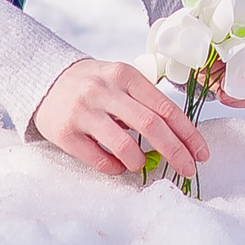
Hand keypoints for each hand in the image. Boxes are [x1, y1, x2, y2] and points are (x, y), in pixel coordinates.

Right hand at [34, 57, 209, 179]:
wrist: (43, 79)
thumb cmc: (93, 84)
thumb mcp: (120, 80)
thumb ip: (146, 101)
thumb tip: (179, 137)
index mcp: (124, 75)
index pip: (165, 107)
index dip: (188, 133)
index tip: (201, 153)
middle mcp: (104, 90)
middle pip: (150, 125)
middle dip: (175, 151)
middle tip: (188, 169)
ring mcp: (82, 111)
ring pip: (123, 145)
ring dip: (139, 162)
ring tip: (141, 165)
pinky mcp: (63, 132)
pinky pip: (97, 158)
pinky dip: (114, 167)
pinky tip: (117, 166)